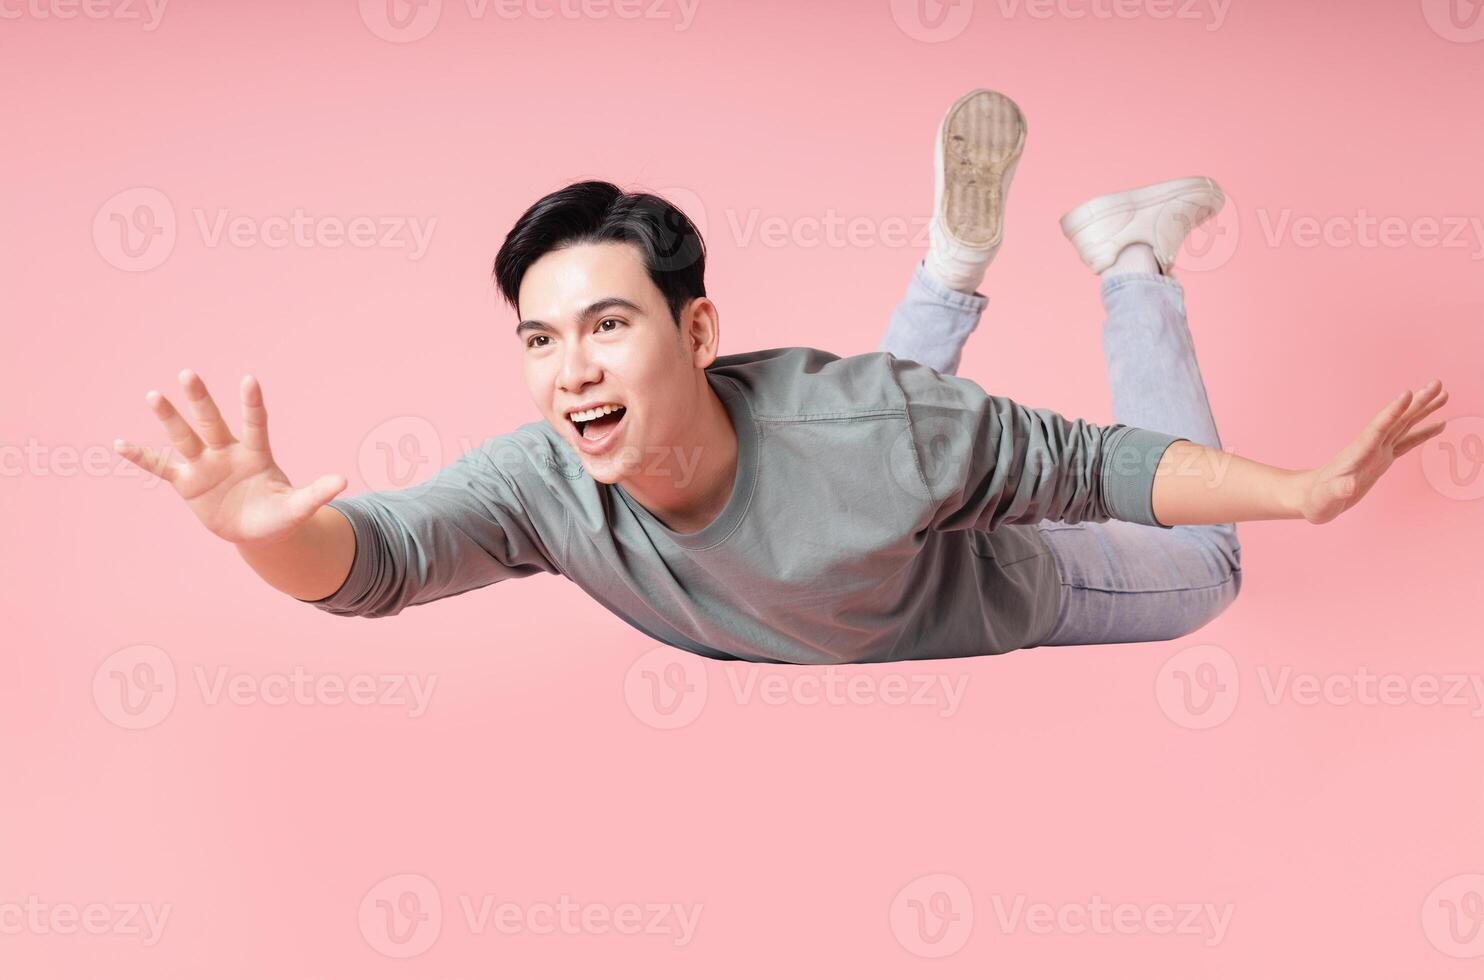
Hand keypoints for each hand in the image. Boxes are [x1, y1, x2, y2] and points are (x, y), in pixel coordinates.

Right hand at [113, 370, 347, 544]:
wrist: (258, 531)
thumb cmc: (280, 515)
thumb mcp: (299, 508)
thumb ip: (317, 492)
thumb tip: (343, 480)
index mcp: (257, 454)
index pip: (254, 423)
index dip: (252, 403)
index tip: (249, 379)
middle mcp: (228, 453)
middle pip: (213, 422)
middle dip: (200, 400)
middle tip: (188, 374)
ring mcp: (205, 465)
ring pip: (185, 437)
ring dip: (169, 418)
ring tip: (153, 395)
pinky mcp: (188, 483)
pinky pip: (161, 467)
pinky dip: (142, 457)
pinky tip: (119, 443)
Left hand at [1297, 379, 1448, 524]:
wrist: (1312, 498)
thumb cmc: (1317, 500)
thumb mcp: (1326, 498)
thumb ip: (1338, 491)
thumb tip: (1349, 486)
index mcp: (1357, 453)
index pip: (1377, 428)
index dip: (1392, 412)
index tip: (1407, 393)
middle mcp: (1369, 447)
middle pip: (1396, 420)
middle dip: (1417, 402)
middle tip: (1438, 383)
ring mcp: (1377, 451)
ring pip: (1404, 425)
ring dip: (1423, 410)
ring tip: (1443, 393)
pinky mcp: (1382, 459)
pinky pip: (1407, 443)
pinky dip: (1423, 433)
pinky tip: (1440, 424)